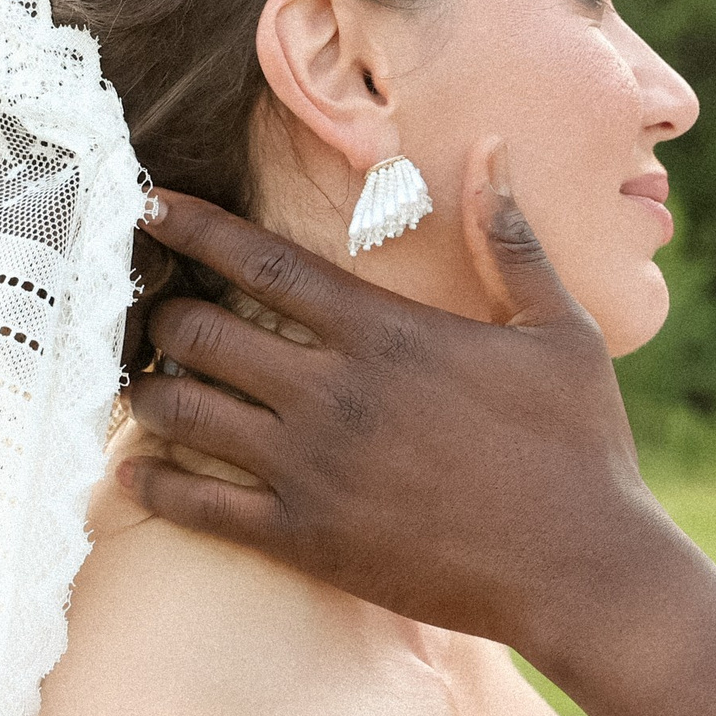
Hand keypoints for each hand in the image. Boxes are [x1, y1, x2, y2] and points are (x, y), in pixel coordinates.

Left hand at [121, 138, 674, 667]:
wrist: (581, 567)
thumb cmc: (581, 445)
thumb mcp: (560, 329)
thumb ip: (510, 240)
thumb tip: (492, 148)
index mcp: (388, 333)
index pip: (263, 262)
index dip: (194, 228)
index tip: (147, 205)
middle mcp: (334, 393)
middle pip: (201, 332)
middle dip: (160, 314)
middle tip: (152, 310)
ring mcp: (311, 469)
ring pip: (184, 412)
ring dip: (149, 390)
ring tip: (142, 381)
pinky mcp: (303, 539)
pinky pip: (196, 506)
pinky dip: (152, 481)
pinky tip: (133, 467)